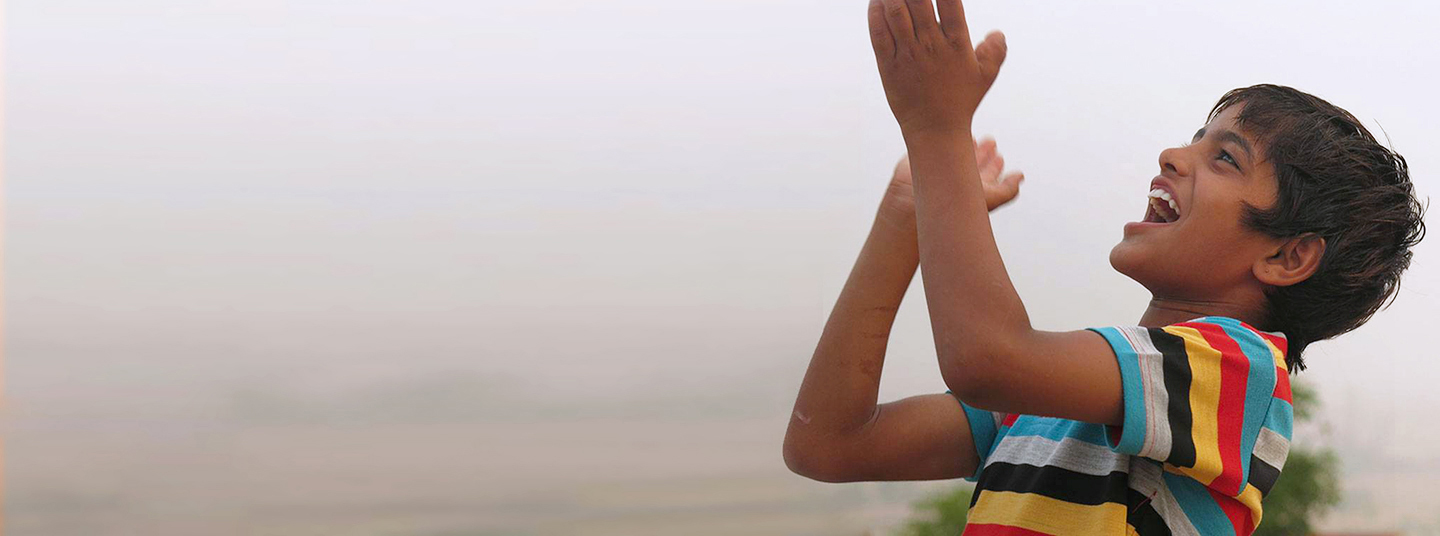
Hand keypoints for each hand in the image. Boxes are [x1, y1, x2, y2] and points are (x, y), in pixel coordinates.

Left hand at [867, 0, 1006, 135]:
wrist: (935, 130)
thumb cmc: (961, 101)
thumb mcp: (985, 75)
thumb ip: (994, 51)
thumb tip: (997, 33)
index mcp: (957, 43)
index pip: (949, 1)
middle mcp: (931, 45)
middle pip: (918, 1)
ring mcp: (908, 55)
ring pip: (896, 13)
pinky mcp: (889, 66)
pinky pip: (879, 34)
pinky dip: (876, 13)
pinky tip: (876, 0)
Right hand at [879, 137, 1024, 228]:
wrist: (913, 203)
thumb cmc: (953, 205)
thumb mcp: (990, 199)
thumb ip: (1008, 189)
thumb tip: (1020, 176)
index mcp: (974, 188)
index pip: (988, 174)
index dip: (995, 165)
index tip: (1000, 157)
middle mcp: (958, 179)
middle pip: (974, 163)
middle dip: (984, 153)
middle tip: (991, 142)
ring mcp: (940, 168)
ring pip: (957, 154)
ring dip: (967, 145)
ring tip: (975, 138)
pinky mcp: (923, 159)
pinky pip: (937, 146)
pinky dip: (945, 141)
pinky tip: (950, 137)